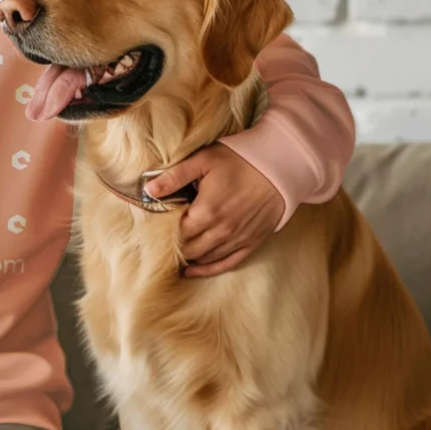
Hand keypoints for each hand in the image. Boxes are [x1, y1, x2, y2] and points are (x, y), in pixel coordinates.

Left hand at [144, 143, 283, 277]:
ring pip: (204, 258)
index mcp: (206, 212)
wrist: (282, 165)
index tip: (156, 226)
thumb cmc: (241, 159)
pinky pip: (226, 263)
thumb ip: (174, 177)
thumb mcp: (204, 160)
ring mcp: (238, 239)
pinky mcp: (252, 242)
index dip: (163, 231)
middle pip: (188, 249)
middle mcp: (222, 231)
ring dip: (189, 257)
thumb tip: (148, 190)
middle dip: (174, 245)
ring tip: (175, 252)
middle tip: (163, 240)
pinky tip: (193, 269)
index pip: (175, 232)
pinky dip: (208, 269)